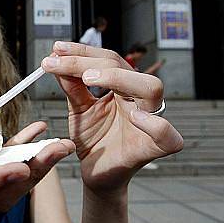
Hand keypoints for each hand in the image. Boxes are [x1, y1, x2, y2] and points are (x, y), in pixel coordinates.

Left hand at [41, 41, 182, 192]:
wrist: (97, 173)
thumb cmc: (94, 141)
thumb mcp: (78, 109)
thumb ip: (71, 86)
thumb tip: (57, 59)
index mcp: (123, 88)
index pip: (108, 59)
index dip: (82, 52)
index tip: (56, 49)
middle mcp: (138, 100)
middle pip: (126, 67)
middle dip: (90, 61)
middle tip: (61, 63)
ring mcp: (149, 122)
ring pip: (151, 88)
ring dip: (119, 78)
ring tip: (88, 79)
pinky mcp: (153, 148)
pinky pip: (167, 135)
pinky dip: (154, 125)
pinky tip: (134, 117)